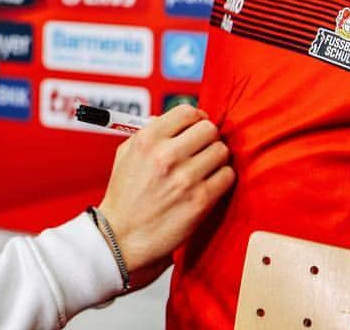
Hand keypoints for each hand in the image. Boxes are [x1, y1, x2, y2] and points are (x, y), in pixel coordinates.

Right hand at [96, 104, 234, 274]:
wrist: (121, 238)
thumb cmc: (124, 197)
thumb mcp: (126, 155)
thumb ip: (150, 132)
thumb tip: (175, 120)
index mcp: (147, 140)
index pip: (187, 112)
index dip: (197, 118)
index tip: (197, 128)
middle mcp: (166, 155)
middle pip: (209, 128)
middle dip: (208, 138)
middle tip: (203, 149)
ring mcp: (185, 178)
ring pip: (222, 151)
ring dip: (217, 159)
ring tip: (206, 169)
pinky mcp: (200, 201)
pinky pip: (227, 176)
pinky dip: (222, 178)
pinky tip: (210, 185)